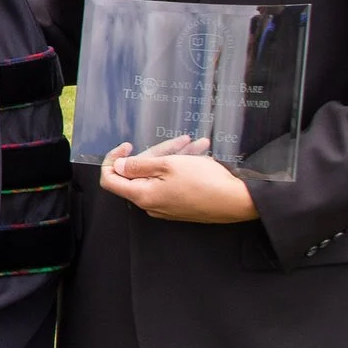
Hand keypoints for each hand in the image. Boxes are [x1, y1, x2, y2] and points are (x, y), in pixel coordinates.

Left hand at [94, 140, 257, 223]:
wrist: (238, 201)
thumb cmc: (205, 182)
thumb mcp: (168, 165)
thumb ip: (138, 165)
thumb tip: (118, 167)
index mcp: (142, 195)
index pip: (110, 180)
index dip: (114, 160)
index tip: (127, 145)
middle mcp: (151, 204)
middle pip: (140, 173)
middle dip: (157, 152)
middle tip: (179, 141)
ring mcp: (166, 206)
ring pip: (161, 175)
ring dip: (176, 156)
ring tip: (197, 144)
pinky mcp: (180, 205)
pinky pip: (173, 183)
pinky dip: (183, 167)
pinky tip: (200, 154)